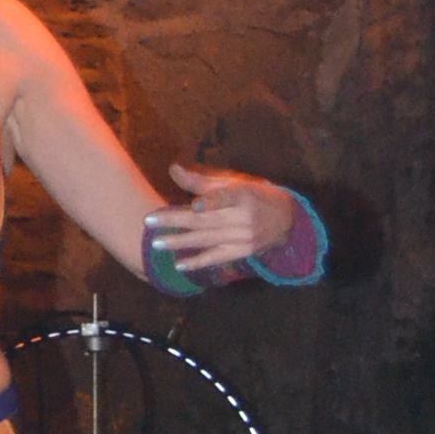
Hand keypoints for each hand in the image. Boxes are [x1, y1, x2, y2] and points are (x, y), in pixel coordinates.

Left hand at [145, 162, 296, 271]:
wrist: (285, 218)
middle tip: (149, 221)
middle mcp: (244, 218)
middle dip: (175, 221)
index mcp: (243, 195)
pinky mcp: (241, 252)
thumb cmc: (252, 194)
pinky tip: (178, 264)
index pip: (226, 198)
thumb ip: (201, 181)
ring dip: (179, 242)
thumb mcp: (233, 182)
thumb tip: (172, 169)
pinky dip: (197, 262)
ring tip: (156, 243)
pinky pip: (216, 258)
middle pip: (206, 220)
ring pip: (206, 240)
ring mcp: (243, 238)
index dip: (212, 202)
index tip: (195, 206)